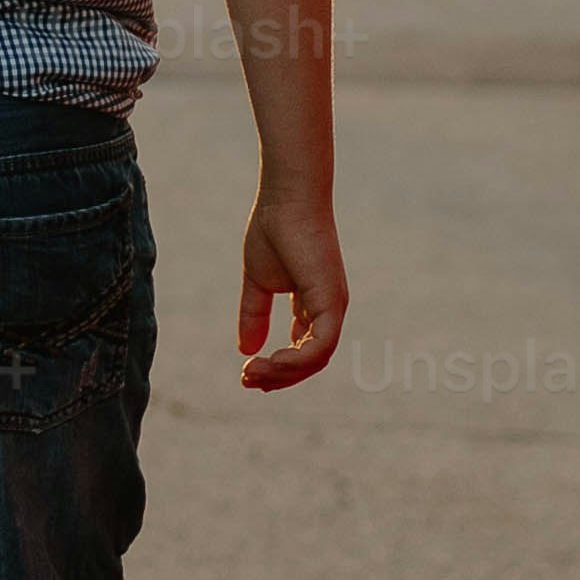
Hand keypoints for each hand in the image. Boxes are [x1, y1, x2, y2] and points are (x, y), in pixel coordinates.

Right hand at [233, 186, 347, 390]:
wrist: (285, 199)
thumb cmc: (273, 230)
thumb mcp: (258, 282)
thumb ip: (255, 315)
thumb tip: (246, 350)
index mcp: (314, 305)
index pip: (303, 350)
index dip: (277, 367)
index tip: (247, 371)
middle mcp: (329, 310)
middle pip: (310, 362)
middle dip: (278, 377)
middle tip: (247, 380)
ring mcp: (333, 307)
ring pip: (316, 360)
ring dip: (282, 373)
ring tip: (252, 373)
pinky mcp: (331, 302)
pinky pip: (320, 347)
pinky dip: (295, 361)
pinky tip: (269, 360)